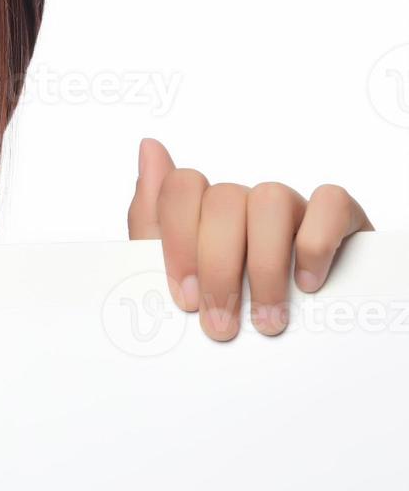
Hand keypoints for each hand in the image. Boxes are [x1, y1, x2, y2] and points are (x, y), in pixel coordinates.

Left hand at [127, 138, 372, 340]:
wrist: (290, 343)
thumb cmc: (227, 304)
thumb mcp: (174, 273)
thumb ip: (150, 215)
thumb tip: (148, 147)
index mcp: (204, 210)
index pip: (180, 187)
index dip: (178, 242)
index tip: (186, 299)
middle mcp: (246, 202)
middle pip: (223, 200)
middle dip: (218, 268)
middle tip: (222, 324)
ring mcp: (293, 207)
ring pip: (272, 199)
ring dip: (265, 266)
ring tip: (266, 319)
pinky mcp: (342, 218)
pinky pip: (331, 203)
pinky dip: (316, 245)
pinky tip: (306, 285)